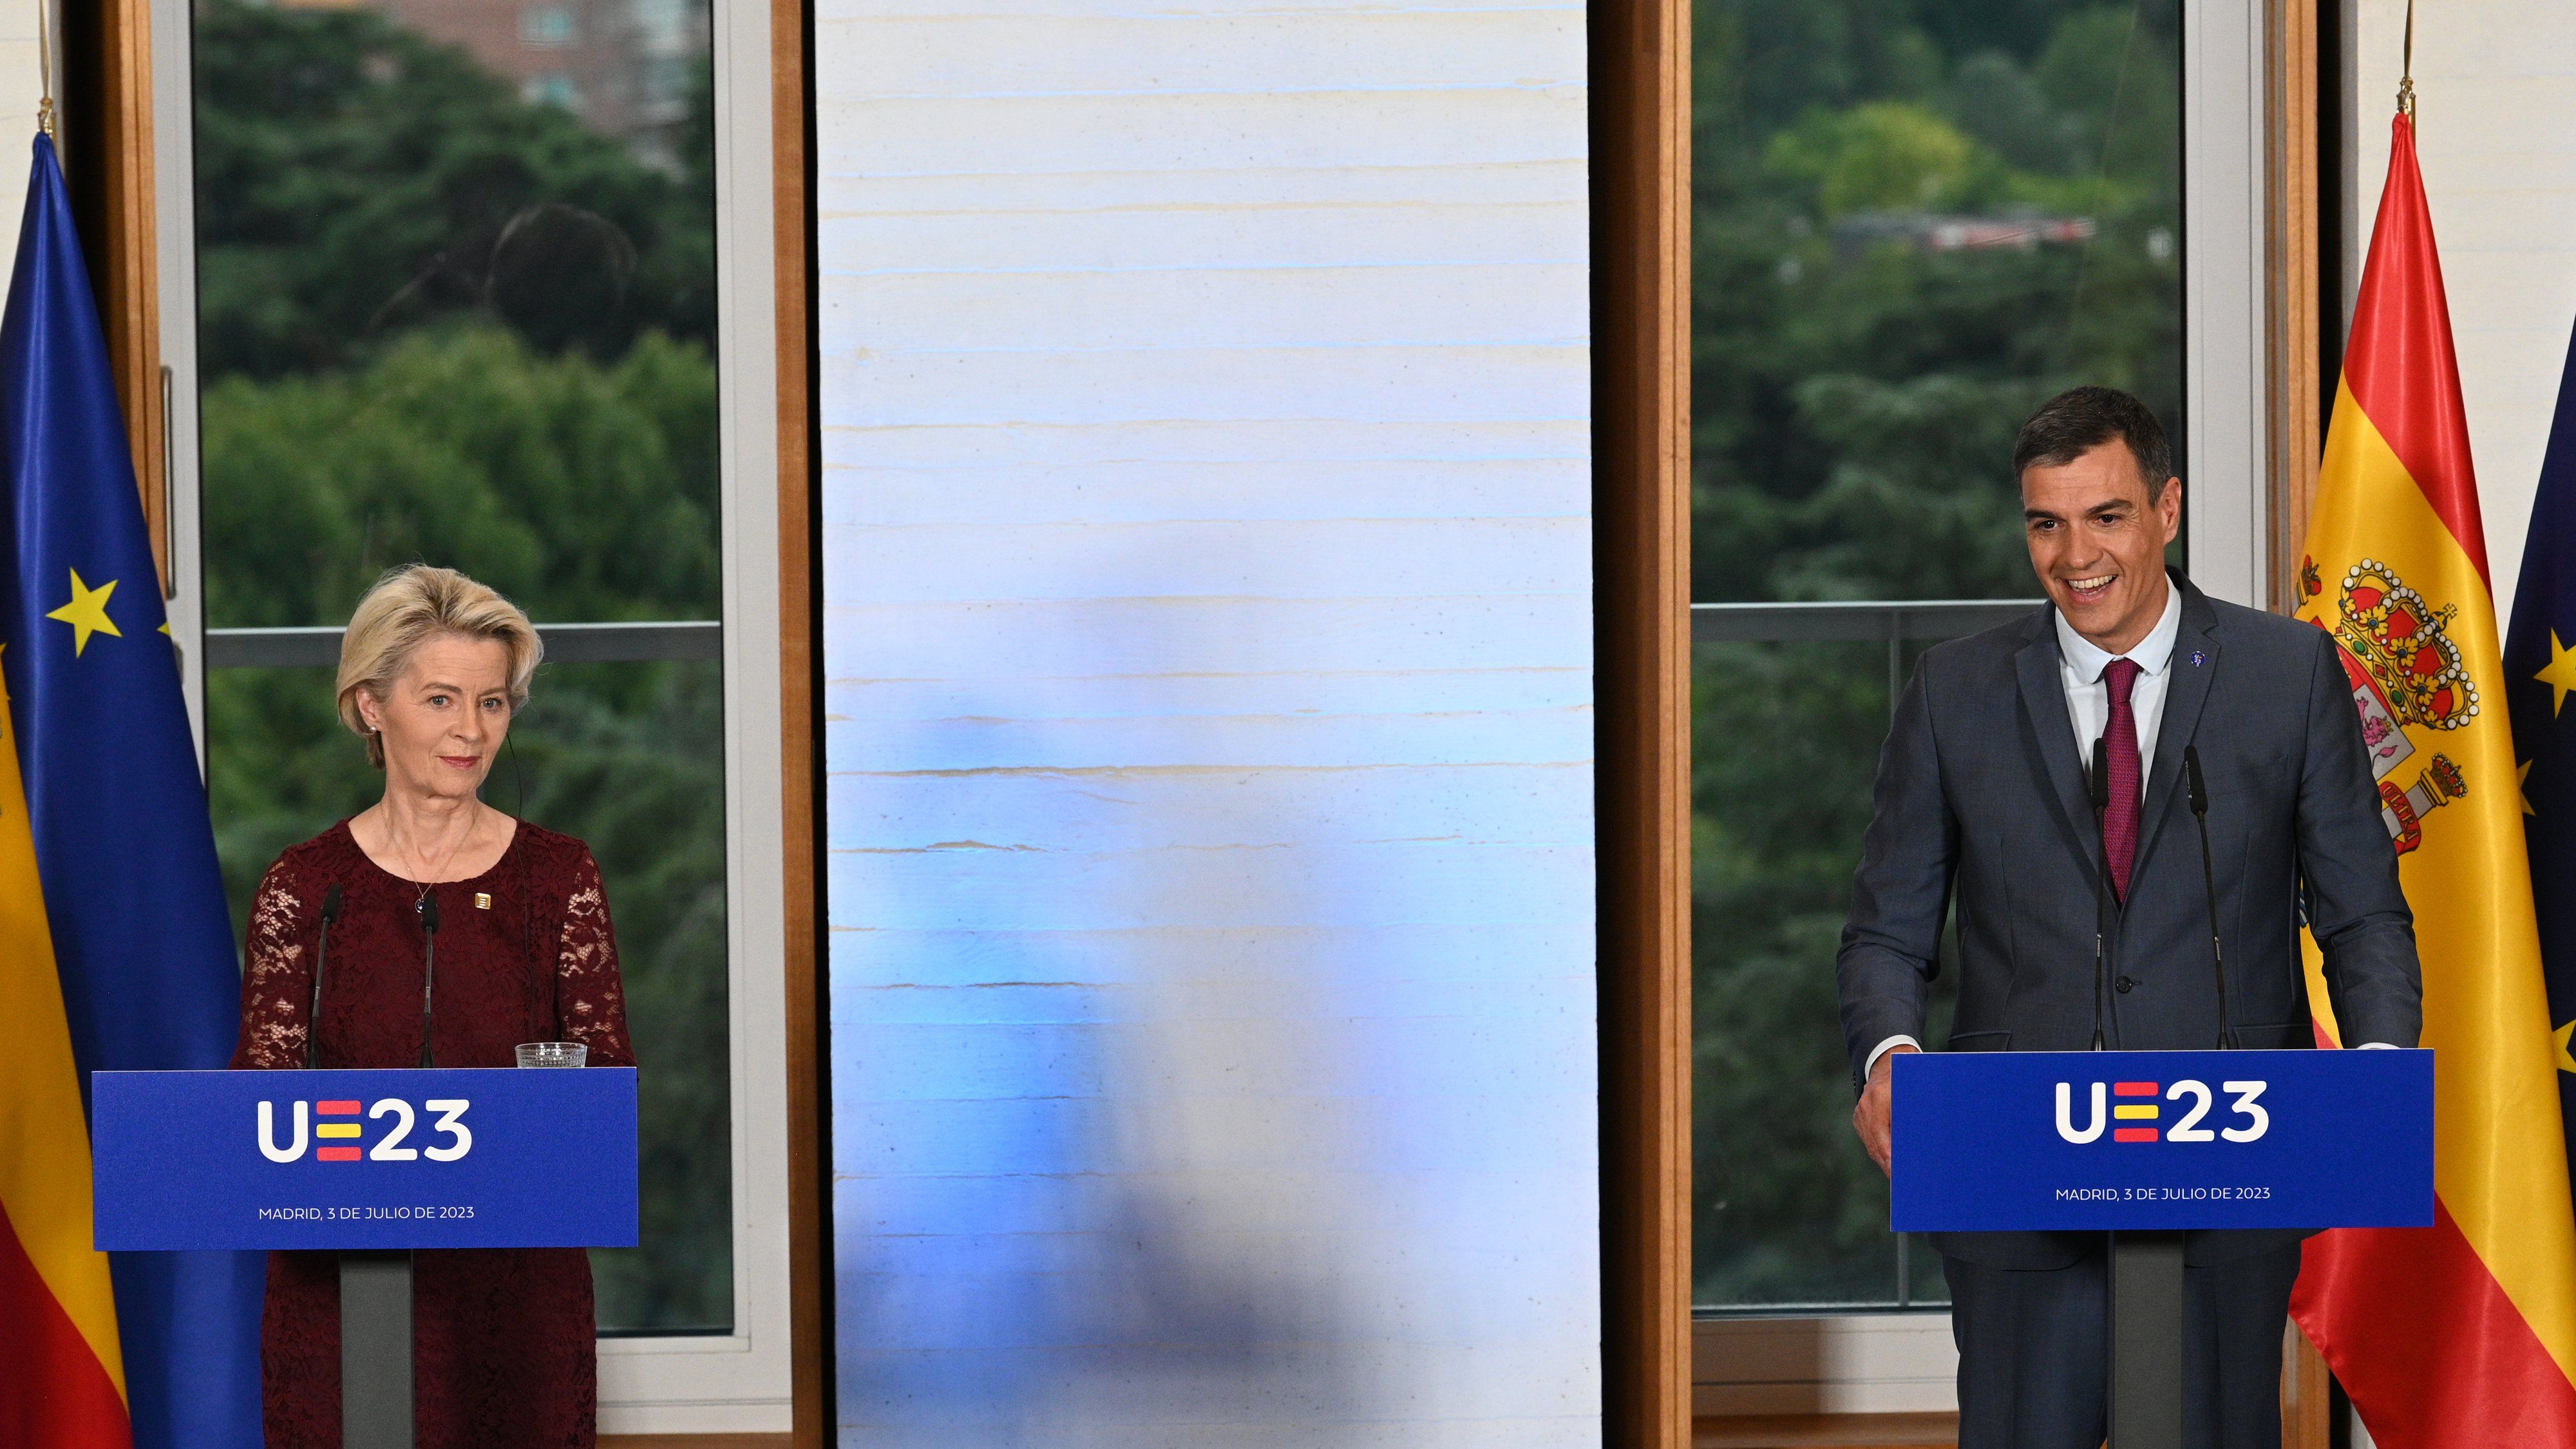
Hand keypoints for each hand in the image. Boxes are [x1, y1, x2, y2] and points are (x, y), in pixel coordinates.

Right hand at [1853, 1044, 1917, 1176]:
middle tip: (1900, 1182)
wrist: (1885, 1061)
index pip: (1881, 1135)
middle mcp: (1865, 1106)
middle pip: (1874, 1144)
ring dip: (1884, 1160)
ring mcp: (1860, 1113)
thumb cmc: (1907, 1076)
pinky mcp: (1859, 1118)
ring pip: (1870, 1144)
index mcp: (1878, 1098)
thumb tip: (1922, 1143)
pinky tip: (1891, 1162)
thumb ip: (1913, 1115)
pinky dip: (1880, 1151)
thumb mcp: (1914, 1093)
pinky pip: (1869, 1139)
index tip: (1896, 1172)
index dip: (1888, 1156)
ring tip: (1898, 1176)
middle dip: (1887, 1164)